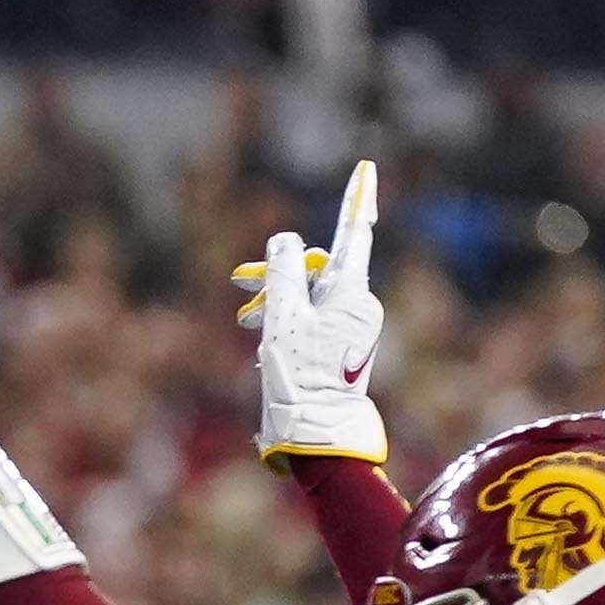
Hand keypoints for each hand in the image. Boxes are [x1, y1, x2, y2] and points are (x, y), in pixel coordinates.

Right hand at [229, 157, 387, 467]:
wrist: (318, 436)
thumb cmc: (300, 376)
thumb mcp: (281, 316)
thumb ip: (281, 270)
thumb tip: (285, 240)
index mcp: (351, 293)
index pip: (353, 235)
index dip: (355, 200)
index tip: (367, 168)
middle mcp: (357, 306)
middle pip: (317, 270)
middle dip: (277, 272)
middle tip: (237, 281)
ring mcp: (350, 329)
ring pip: (309, 297)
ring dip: (275, 301)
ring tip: (244, 321)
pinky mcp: (339, 349)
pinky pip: (311, 320)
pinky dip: (285, 321)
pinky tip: (263, 341)